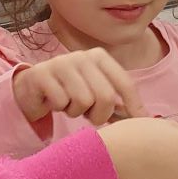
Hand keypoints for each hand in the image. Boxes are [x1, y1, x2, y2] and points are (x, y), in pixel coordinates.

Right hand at [12, 49, 144, 129]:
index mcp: (100, 57)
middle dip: (99, 115)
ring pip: (83, 101)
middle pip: (105, 97)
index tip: (142, 123)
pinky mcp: (41, 73)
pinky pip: (61, 102)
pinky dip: (58, 108)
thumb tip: (146, 119)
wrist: (31, 88)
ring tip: (68, 104)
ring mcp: (61, 62)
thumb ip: (117, 102)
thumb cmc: (70, 92)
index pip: (125, 83)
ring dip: (75, 112)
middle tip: (89, 116)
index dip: (135, 106)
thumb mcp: (95, 92)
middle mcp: (82, 56)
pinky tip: (53, 101)